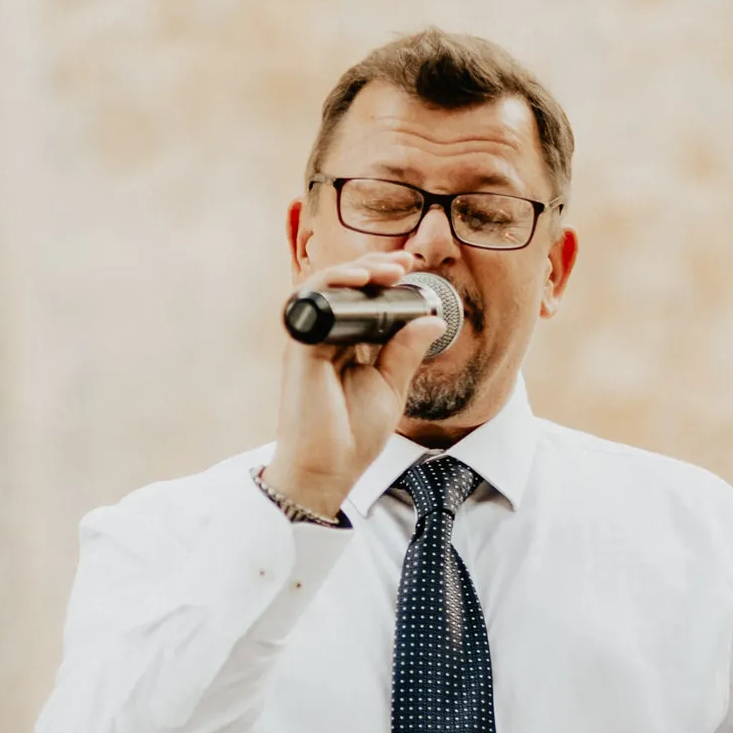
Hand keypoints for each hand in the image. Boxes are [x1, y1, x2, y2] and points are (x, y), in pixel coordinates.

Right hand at [262, 252, 445, 518]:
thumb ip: (406, 352)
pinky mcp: (300, 346)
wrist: (329, 468)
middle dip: (375, 266)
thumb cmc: (353, 436)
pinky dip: (335, 283)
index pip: (363, 301)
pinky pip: (312, 300)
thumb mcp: (391, 388)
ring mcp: (310, 340)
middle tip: (404, 263)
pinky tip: (362, 280)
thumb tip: (432, 320)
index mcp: (346, 346)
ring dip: (357, 268)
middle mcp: (325, 338)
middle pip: (345, 286)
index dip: (384, 279)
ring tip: (388, 269)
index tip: (411, 270)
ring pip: (326, 285)